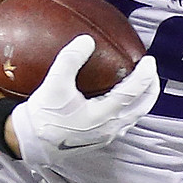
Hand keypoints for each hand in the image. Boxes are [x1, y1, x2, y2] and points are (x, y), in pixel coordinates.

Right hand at [7, 34, 161, 168]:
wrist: (31, 142)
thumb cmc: (43, 116)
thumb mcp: (54, 83)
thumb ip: (71, 59)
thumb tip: (86, 39)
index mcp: (104, 114)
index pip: (134, 92)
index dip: (145, 74)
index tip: (149, 60)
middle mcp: (110, 127)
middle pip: (143, 107)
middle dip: (151, 88)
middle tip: (150, 71)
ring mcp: (107, 136)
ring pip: (135, 116)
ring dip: (142, 99)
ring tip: (140, 84)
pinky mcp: (100, 139)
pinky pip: (124, 121)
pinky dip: (130, 107)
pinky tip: (120, 99)